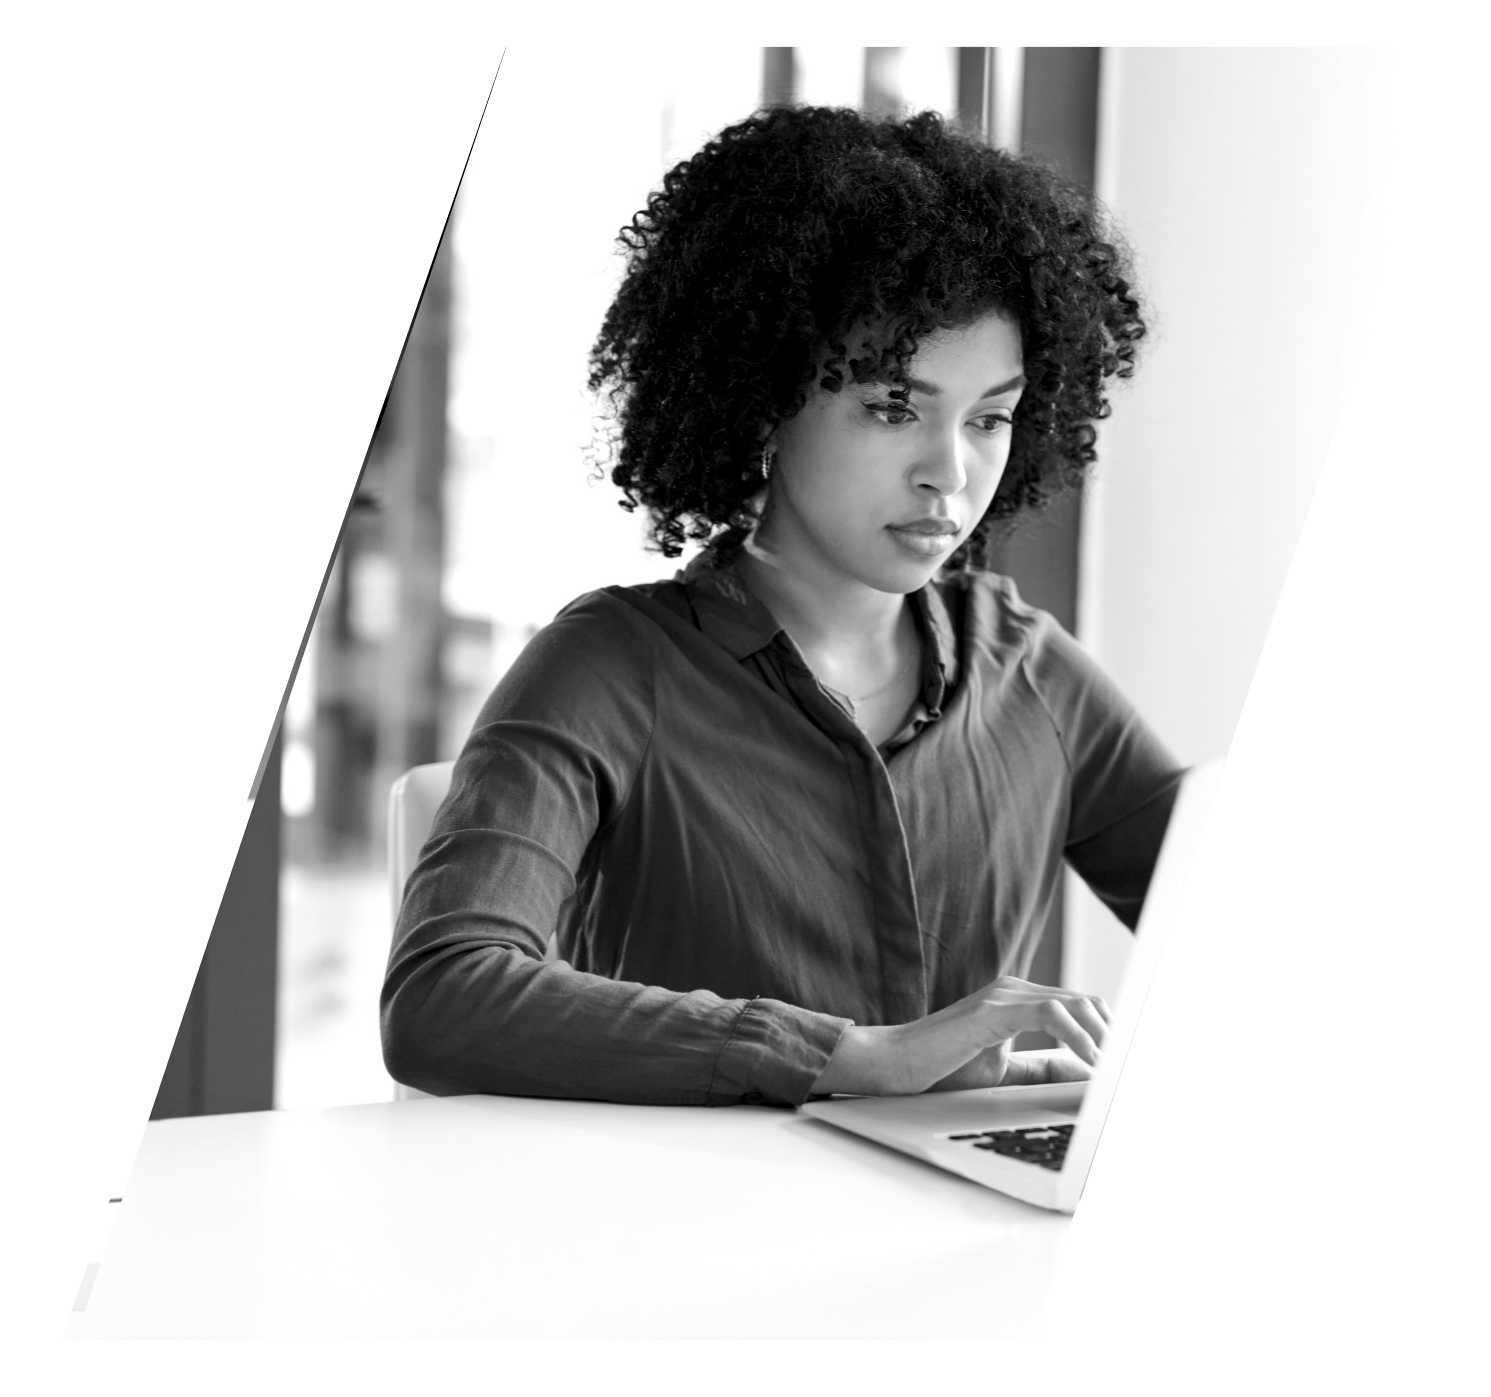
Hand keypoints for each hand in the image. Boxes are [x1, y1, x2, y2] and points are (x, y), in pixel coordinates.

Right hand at [810, 976, 1110, 1096]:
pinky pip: (1052, 1014)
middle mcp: (1014, 990)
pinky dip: (1079, 1038)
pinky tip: (1091, 1065)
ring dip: (1105, 1039)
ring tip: (1119, 1073)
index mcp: (1017, 1000)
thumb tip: (1088, 1079)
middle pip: (1088, 1002)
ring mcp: (1003, 996)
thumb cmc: (937, 1070)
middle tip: (1134, 1072)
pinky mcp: (993, 1009)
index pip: (1081, 1008)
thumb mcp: (1001, 1073)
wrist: (891, 1066)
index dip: (1111, 1034)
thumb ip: (1042, 1070)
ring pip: (1076, 1004)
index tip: (1132, 1066)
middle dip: (1116, 1037)